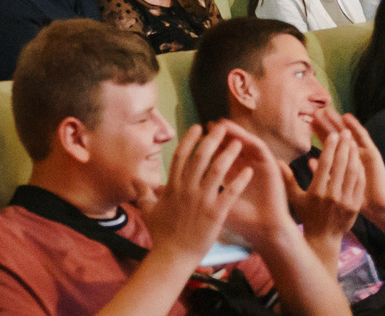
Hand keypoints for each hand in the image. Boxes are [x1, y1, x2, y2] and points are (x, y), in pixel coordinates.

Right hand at [143, 125, 251, 259]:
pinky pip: (231, 191)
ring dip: (229, 154)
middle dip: (212, 139)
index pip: (181, 156)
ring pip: (217, 170)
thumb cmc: (161, 235)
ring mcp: (202, 200)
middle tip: (222, 127)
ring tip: (238, 142)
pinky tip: (249, 170)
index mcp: (173, 186)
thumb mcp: (148, 210)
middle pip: (201, 157)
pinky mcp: (215, 212)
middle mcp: (187, 189)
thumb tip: (135, 179)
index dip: (190, 139)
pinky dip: (241, 179)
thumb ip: (142, 192)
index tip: (198, 127)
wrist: (172, 257)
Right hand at [285, 113, 366, 256]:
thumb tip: (276, 162)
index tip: (333, 135)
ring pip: (352, 172)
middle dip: (343, 146)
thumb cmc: (307, 217)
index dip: (330, 148)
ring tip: (352, 142)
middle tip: (345, 132)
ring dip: (353, 155)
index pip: (325, 165)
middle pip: (340, 165)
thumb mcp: (295, 199)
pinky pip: (359, 183)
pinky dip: (359, 169)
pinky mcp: (355, 206)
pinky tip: (358, 159)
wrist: (324, 239)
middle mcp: (332, 196)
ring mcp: (345, 201)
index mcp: (317, 192)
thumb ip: (287, 180)